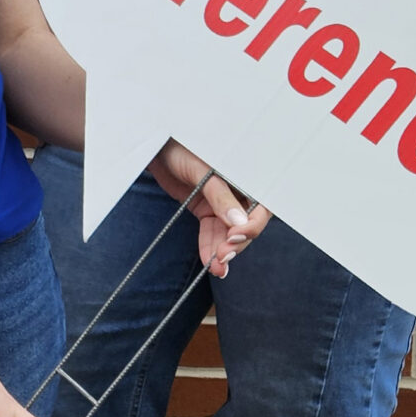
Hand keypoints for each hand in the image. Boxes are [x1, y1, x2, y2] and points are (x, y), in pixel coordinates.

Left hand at [148, 142, 270, 278]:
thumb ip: (219, 195)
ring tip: (217, 269)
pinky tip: (209, 262)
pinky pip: (212, 232)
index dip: (252, 226)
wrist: (154, 146)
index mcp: (246, 176)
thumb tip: (238, 223)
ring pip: (229, 233)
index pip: (261, 207)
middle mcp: (238, 191)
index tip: (234, 238)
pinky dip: (209, 247)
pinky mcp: (206, 209)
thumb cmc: (180, 148)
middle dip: (236, 243)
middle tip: (222, 258)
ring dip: (223, 251)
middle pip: (246, 225)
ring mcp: (222, 202)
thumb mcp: (201, 169)